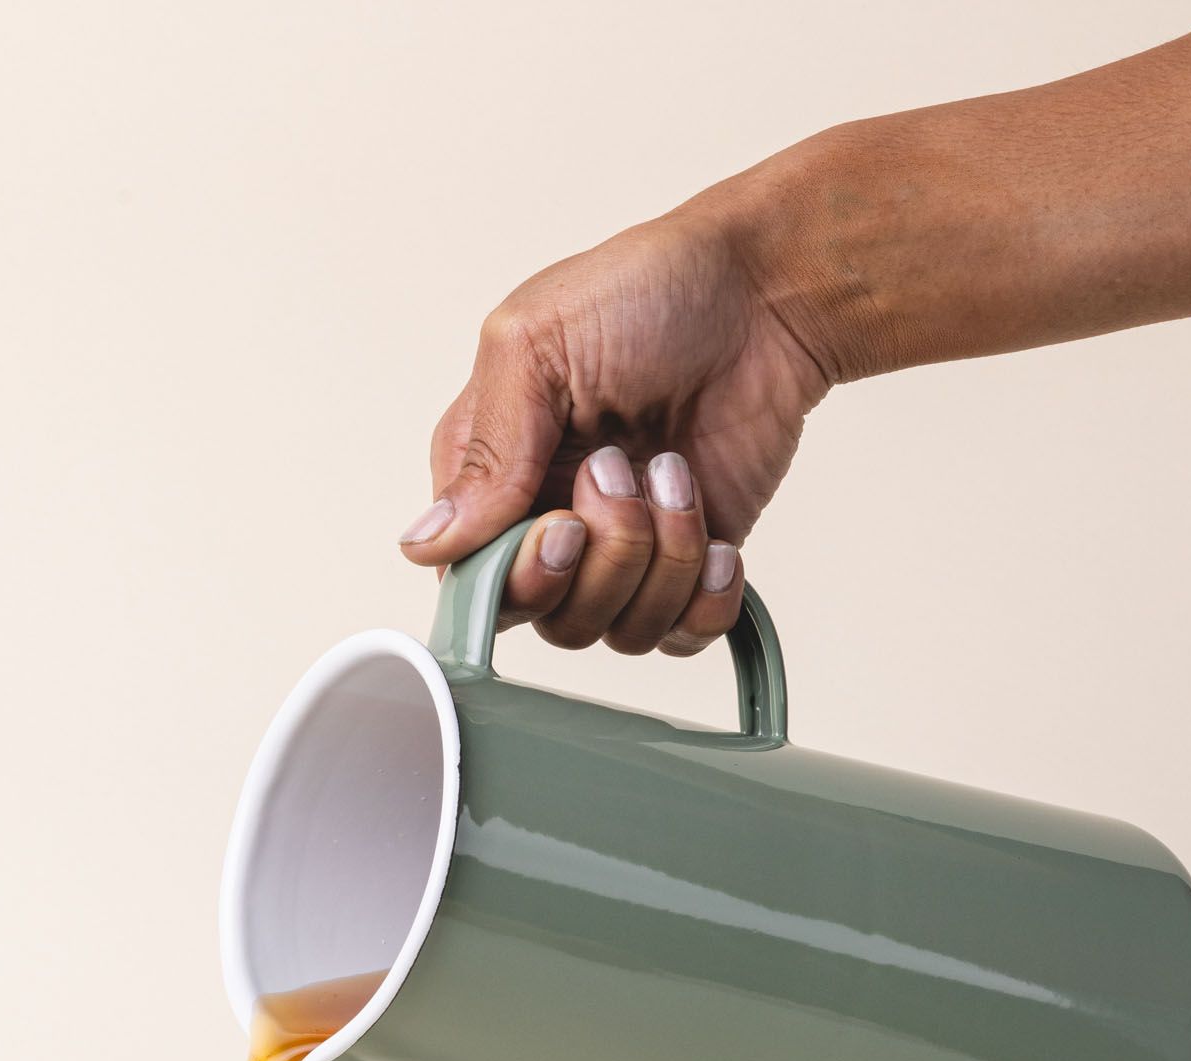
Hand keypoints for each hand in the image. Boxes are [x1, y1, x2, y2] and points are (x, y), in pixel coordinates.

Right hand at [397, 203, 828, 655]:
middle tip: (624, 472)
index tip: (566, 521)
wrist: (764, 296)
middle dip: (602, 557)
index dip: (523, 574)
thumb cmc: (644, 294)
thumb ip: (485, 454)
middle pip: (547, 619)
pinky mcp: (687, 566)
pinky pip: (682, 636)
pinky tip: (719, 539)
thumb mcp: (536, 347)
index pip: (475, 584)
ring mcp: (621, 551)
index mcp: (492, 476)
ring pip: (618, 632)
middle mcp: (549, 523)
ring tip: (676, 472)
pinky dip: (705, 598)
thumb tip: (425, 545)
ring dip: (662, 559)